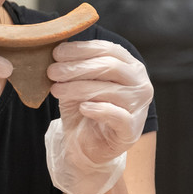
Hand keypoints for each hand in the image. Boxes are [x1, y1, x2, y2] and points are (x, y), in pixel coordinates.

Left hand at [45, 39, 152, 193]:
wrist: (85, 146)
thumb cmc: (84, 108)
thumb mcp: (77, 82)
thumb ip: (74, 66)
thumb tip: (57, 47)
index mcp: (130, 66)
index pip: (108, 50)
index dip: (81, 49)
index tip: (57, 52)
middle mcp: (140, 83)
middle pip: (111, 67)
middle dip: (78, 68)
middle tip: (52, 71)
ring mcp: (139, 106)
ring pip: (110, 90)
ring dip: (79, 88)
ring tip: (56, 90)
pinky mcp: (132, 129)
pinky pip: (117, 115)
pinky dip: (98, 109)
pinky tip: (82, 107)